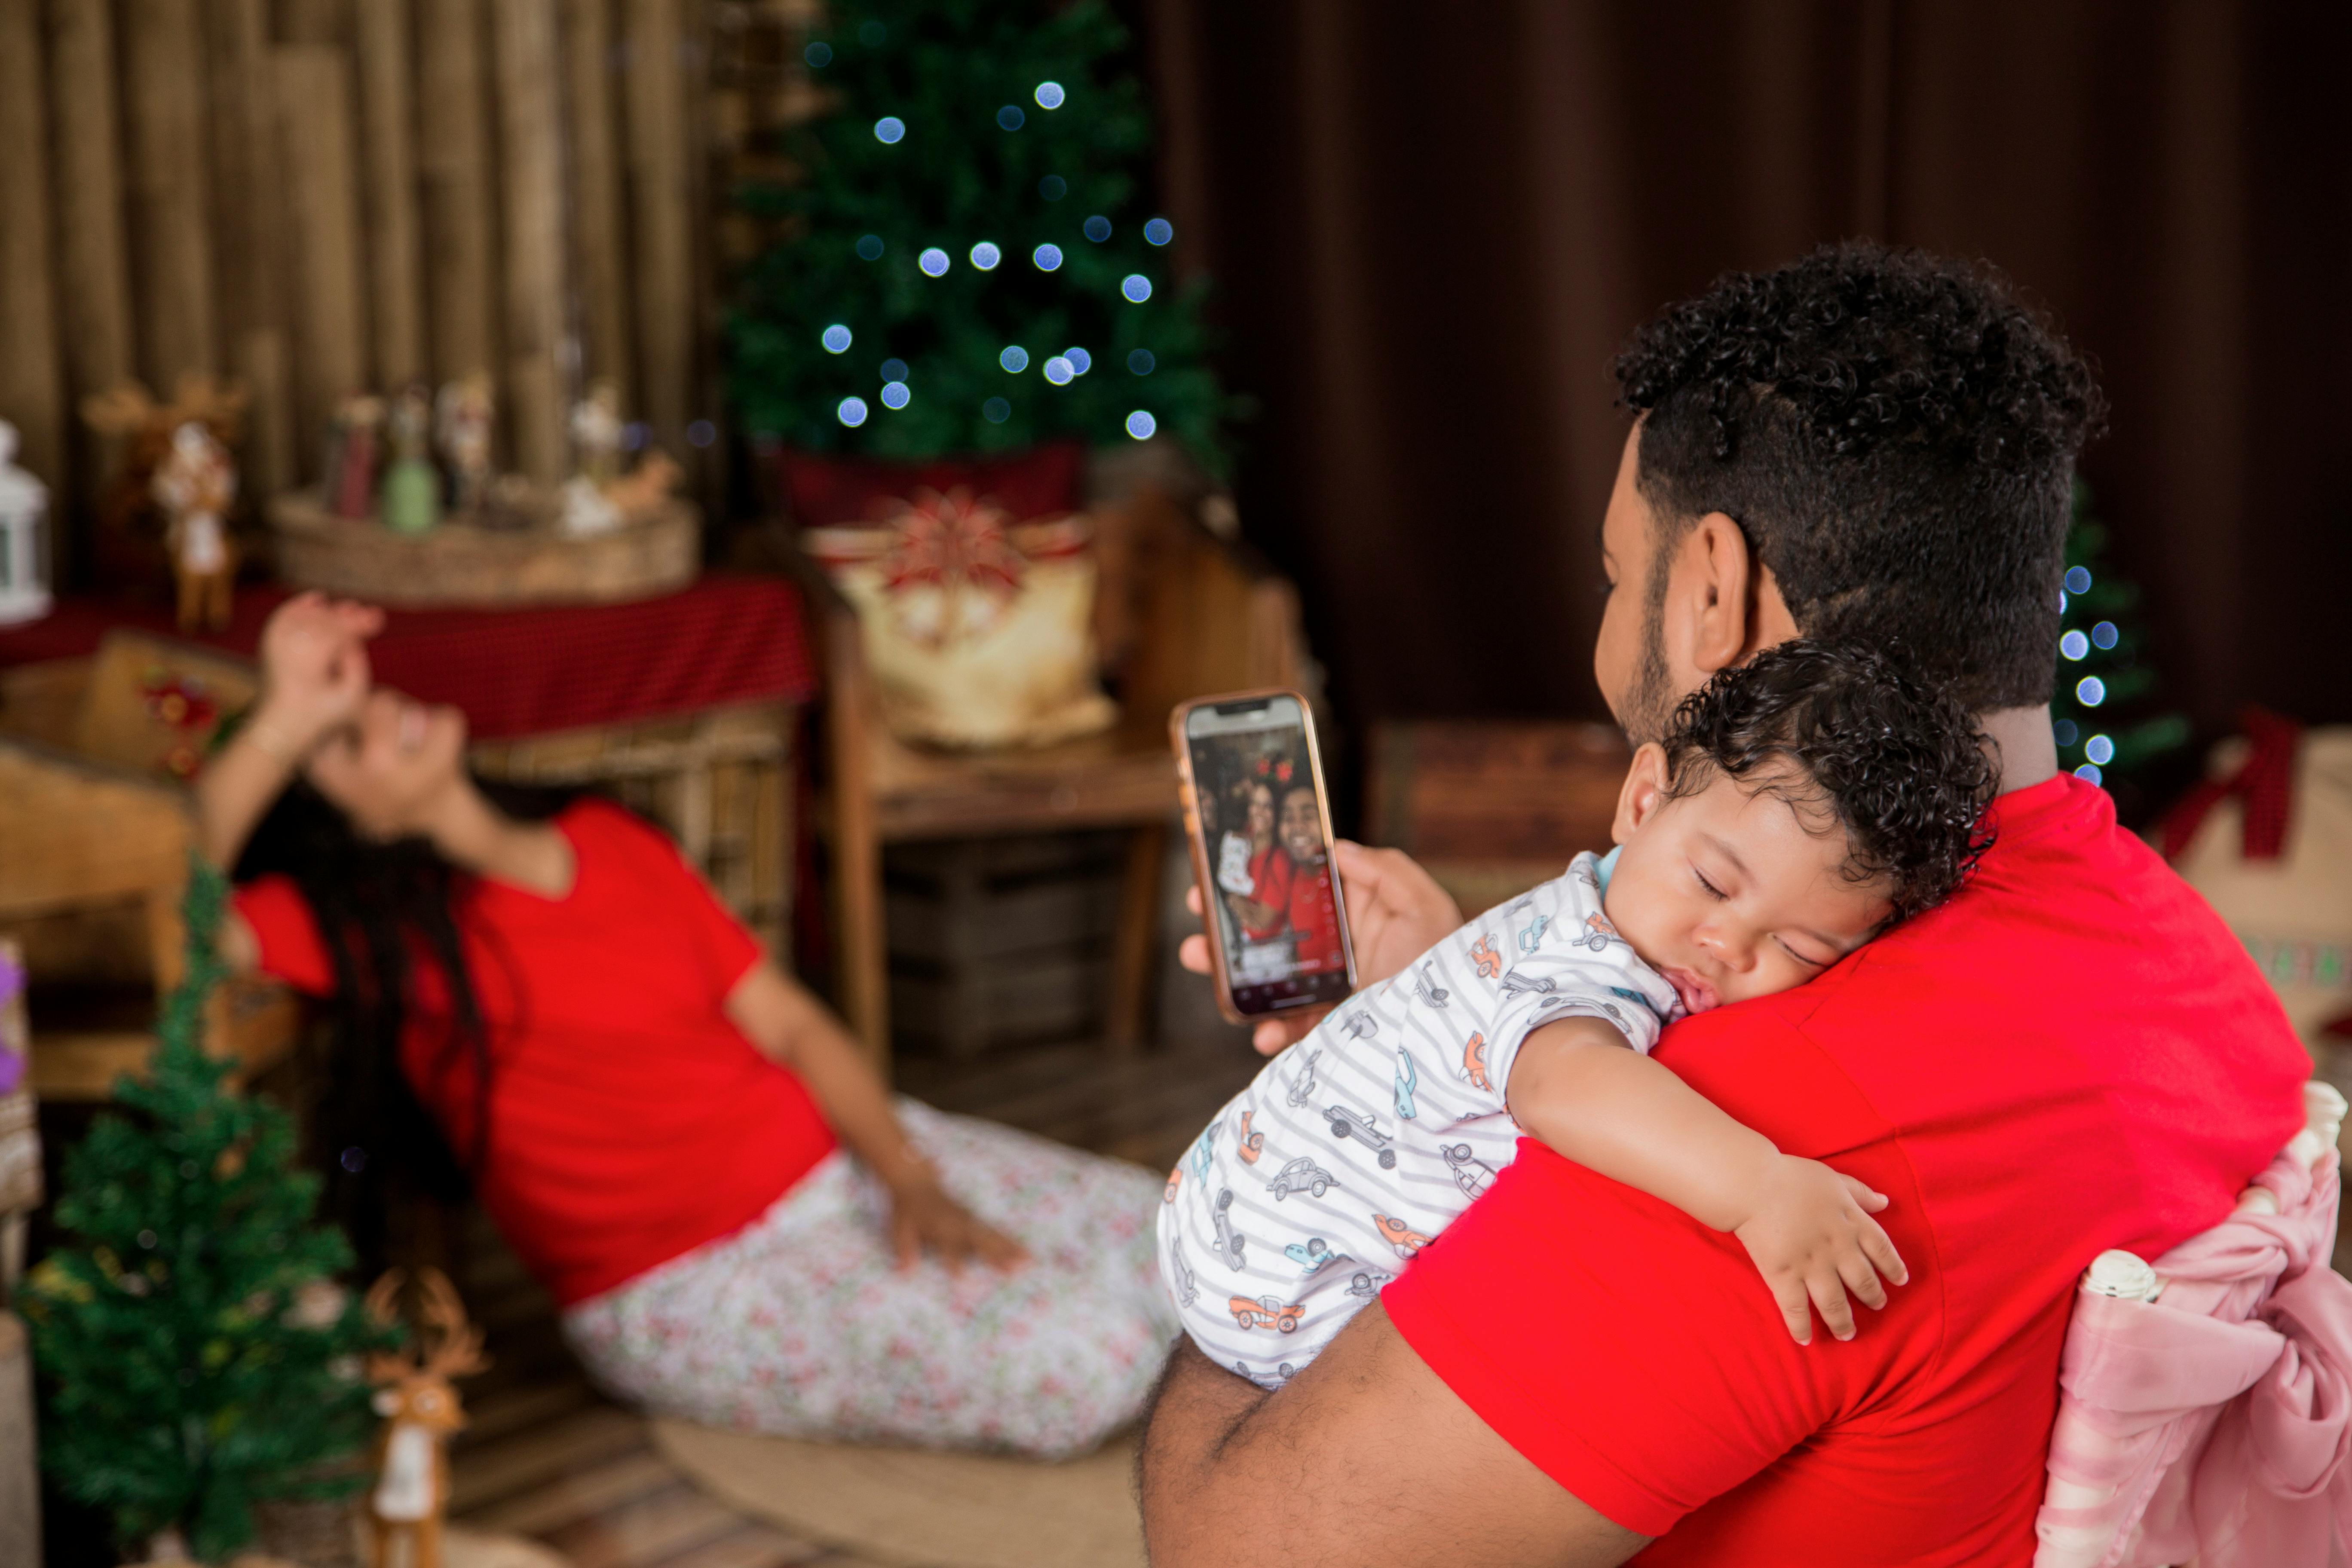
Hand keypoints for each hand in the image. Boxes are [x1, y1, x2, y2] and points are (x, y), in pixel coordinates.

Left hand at [255, 593, 382, 755]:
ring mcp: (276, 645)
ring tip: (350, 609)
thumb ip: (357, 666)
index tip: (378, 620)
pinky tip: (316, 599)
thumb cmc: (320, 717)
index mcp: (310, 660)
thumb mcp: (351, 698)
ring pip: (306, 617)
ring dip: (329, 611)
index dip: (360, 623)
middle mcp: (290, 647)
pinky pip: (283, 617)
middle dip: (348, 615)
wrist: (280, 727)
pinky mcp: (269, 646)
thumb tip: (351, 640)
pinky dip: (299, 606)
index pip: (338, 631)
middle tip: (370, 613)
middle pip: (323, 620)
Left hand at [885, 1170, 1029, 1275]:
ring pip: (993, 1235)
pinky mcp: (975, 1218)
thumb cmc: (907, 1209)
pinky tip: (1022, 1249)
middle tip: (1015, 1270)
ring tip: (1028, 1261)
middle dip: (997, 1256)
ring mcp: (970, 1219)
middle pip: (980, 1241)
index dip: (955, 1263)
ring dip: (1011, 1249)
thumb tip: (905, 1273)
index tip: (964, 1279)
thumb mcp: (900, 1228)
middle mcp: (960, 1223)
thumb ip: (905, 1249)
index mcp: (940, 1227)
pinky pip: (996, 1230)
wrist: (917, 1182)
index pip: (949, 1247)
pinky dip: (1010, 1240)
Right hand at [1181, 840, 1463, 1054]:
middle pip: (1273, 930)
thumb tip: (1337, 847)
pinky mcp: (1328, 1028)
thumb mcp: (1425, 907)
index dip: (1262, 874)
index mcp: (1356, 912)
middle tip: (1198, 912)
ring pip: (1269, 977)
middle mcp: (1338, 949)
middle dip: (1230, 921)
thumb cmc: (1443, 965)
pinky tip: (1262, 1033)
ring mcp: (1330, 990)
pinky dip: (1268, 1030)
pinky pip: (1288, 1026)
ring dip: (1231, 971)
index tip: (1226, 866)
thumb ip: (1385, 870)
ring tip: (1201, 960)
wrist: (1454, 1035)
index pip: (1301, 886)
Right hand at [1731, 1157, 1907, 1344]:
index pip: (1882, 1249)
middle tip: (1877, 1307)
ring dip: (1843, 1321)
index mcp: (1850, 1221)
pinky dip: (1801, 1327)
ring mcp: (1811, 1265)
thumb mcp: (1832, 1178)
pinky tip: (1805, 1340)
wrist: (1752, 1183)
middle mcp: (1837, 1248)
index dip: (1893, 1267)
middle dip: (1872, 1297)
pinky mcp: (1784, 1276)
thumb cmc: (1790, 1176)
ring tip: (1847, 1334)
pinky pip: (1796, 1309)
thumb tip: (1885, 1202)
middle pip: (1863, 1280)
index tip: (1900, 1281)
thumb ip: (1860, 1192)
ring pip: (1834, 1302)